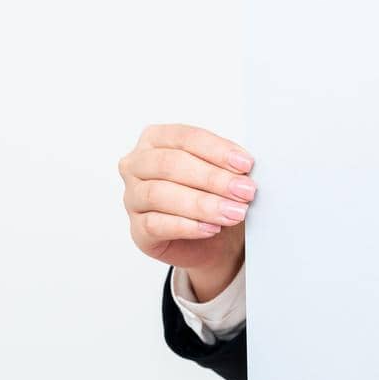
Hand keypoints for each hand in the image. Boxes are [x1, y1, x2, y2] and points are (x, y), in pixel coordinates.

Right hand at [119, 124, 255, 299]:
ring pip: (160, 194)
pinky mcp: (137, 230)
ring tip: (234, 213)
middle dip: (212, 178)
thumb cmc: (217, 197)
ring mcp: (132, 198)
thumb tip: (245, 166)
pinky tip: (212, 228)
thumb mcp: (226, 174)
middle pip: (170, 164)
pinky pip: (155, 225)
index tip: (246, 164)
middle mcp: (137, 165)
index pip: (184, 137)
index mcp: (157, 139)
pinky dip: (187, 226)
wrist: (217, 242)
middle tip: (245, 191)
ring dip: (203, 204)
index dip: (216, 150)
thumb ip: (229, 164)